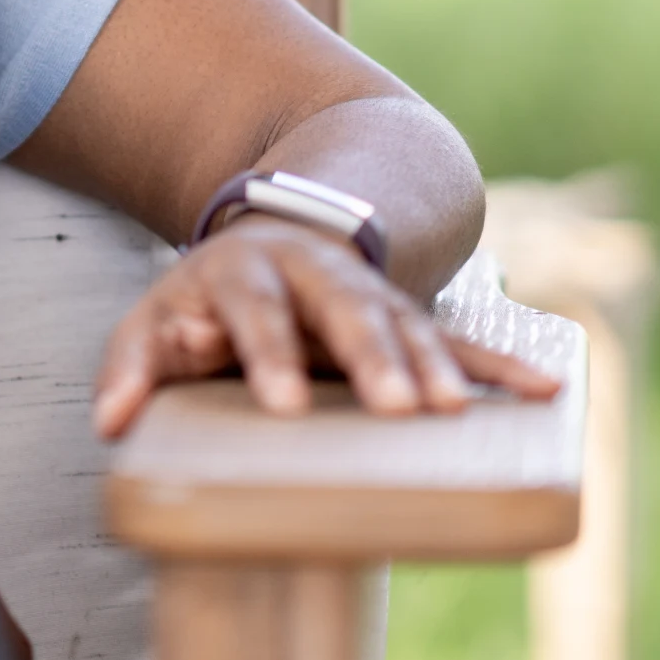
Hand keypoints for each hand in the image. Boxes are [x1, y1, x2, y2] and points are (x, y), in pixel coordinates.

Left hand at [91, 215, 560, 438]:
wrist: (269, 242)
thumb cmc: (201, 303)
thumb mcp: (152, 323)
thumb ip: (136, 366)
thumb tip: (112, 418)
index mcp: (246, 271)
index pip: (255, 311)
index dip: (268, 354)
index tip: (282, 405)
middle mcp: (316, 274)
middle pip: (346, 310)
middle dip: (373, 358)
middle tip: (393, 408)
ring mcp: (370, 293)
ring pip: (406, 324)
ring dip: (433, 366)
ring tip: (452, 413)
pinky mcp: (410, 320)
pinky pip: (464, 342)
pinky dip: (504, 366)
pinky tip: (546, 391)